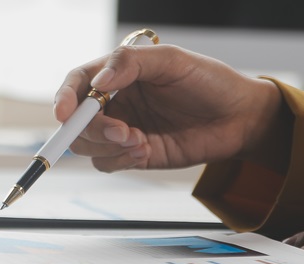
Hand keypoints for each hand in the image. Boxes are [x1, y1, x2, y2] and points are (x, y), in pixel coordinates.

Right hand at [53, 44, 292, 172]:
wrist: (240, 118)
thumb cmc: (209, 82)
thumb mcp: (172, 61)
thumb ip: (131, 63)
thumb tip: (99, 80)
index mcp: (116, 74)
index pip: (76, 84)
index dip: (64, 98)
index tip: (63, 114)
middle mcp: (113, 102)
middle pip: (75, 121)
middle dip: (92, 129)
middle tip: (122, 132)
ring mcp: (121, 130)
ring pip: (86, 145)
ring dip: (107, 147)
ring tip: (140, 143)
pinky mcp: (132, 154)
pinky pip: (106, 163)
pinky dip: (118, 160)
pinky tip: (144, 151)